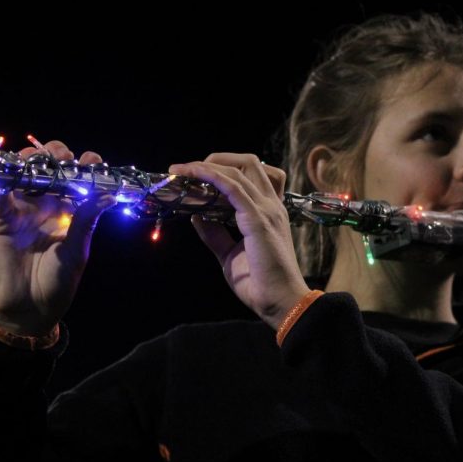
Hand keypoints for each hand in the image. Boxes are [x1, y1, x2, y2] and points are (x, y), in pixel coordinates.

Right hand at [0, 140, 115, 335]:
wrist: (29, 309)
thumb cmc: (59, 282)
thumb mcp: (76, 250)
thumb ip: (86, 220)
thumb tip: (109, 194)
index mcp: (71, 211)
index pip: (79, 179)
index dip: (85, 165)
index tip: (92, 160)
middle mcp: (47, 205)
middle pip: (50, 169)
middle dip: (57, 154)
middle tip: (62, 156)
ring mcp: (23, 210)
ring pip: (23, 174)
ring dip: (29, 160)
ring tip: (36, 157)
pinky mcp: (0, 219)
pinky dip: (2, 178)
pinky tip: (9, 169)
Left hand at [168, 154, 309, 329]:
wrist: (280, 302)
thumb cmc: (260, 283)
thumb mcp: (229, 254)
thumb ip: (215, 233)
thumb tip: (195, 215)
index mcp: (268, 212)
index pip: (251, 175)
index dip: (224, 168)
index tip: (196, 175)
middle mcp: (270, 205)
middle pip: (249, 162)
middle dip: (217, 159)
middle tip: (189, 170)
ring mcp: (267, 210)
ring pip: (237, 170)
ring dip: (206, 166)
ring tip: (181, 170)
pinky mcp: (258, 219)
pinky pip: (232, 187)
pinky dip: (211, 176)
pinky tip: (193, 174)